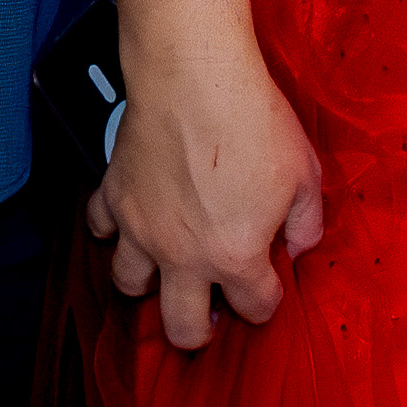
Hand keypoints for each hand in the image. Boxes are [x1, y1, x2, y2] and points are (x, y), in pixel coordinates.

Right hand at [85, 46, 326, 349]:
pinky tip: (135, 217)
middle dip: (199, 330)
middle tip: (211, 309)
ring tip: (168, 264)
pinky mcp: (113, 195)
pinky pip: (99, 228)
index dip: (268, 299)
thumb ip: (307, 222)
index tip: (270, 283)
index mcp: (235, 256)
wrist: (195, 76)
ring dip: (149, 283)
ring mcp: (141, 229)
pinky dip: (112, 229)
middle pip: (182, 329)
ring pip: (129, 285)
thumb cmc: (254, 121)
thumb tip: (298, 247)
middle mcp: (183, 256)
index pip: (254, 307)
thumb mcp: (305, 173)